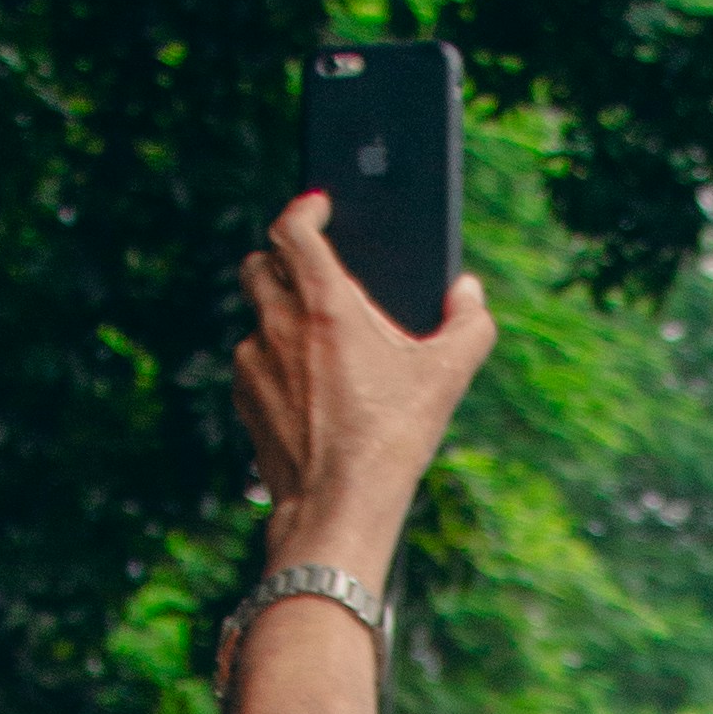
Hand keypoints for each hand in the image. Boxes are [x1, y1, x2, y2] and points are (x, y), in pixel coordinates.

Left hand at [228, 193, 493, 566]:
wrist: (338, 506)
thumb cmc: (392, 439)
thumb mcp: (446, 378)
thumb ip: (469, 323)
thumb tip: (468, 294)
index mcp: (324, 303)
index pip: (292, 228)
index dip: (304, 208)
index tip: (319, 207)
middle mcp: (278, 324)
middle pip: (259, 263)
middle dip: (282, 258)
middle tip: (312, 272)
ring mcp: (253, 361)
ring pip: (255, 316)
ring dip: (279, 315)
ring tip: (317, 341)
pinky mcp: (243, 397)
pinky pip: (252, 362)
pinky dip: (273, 361)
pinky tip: (306, 387)